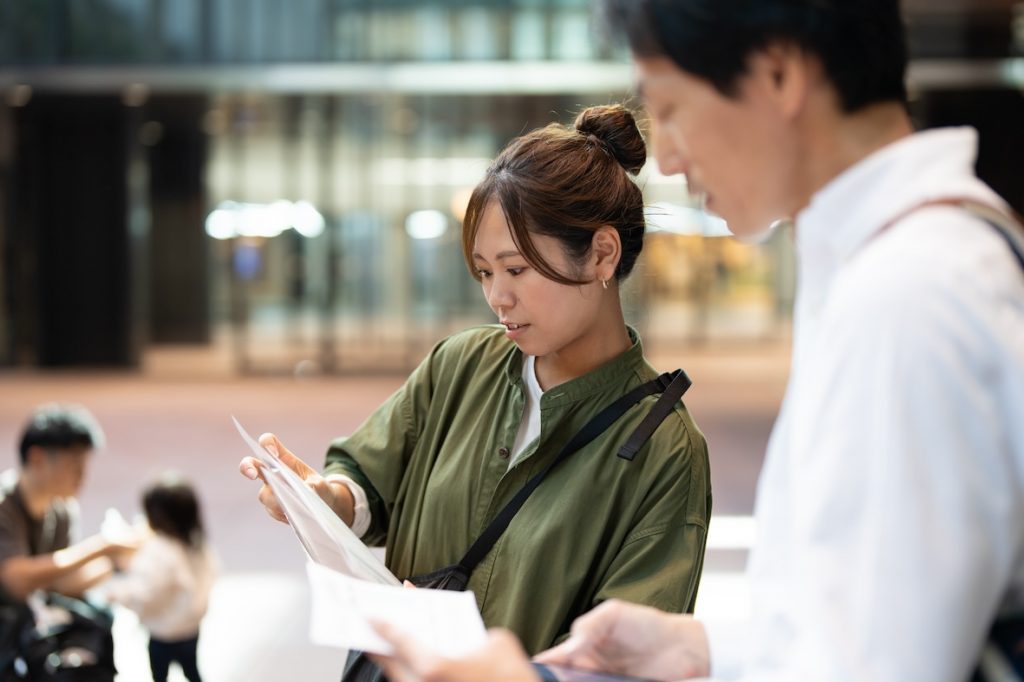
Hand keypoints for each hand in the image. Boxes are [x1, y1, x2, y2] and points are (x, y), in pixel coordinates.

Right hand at [238, 433, 354, 525]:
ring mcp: (270, 489)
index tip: (273, 454)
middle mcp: (272, 472)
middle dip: (247, 468)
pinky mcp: (272, 506)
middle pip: (251, 465)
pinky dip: (282, 513)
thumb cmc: (320, 488)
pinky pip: (272, 510)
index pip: (268, 443)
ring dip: (276, 501)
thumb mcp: (321, 484)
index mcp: (284, 459)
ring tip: (292, 507)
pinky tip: (293, 515)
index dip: (266, 444)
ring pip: (264, 494)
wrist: (323, 504)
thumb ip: (313, 486)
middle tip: (252, 475)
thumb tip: (304, 492)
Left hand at [369, 624, 539, 681]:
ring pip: (400, 680)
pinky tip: (416, 666)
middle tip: (371, 630)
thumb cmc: (511, 677)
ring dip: (394, 664)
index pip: (399, 640)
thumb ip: (473, 631)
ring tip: (390, 649)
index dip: (382, 624)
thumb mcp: (497, 641)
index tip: (369, 615)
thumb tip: (461, 633)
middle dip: (379, 645)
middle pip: (389, 664)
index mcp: (435, 667)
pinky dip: (410, 676)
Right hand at [534, 600, 709, 679]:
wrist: (684, 648)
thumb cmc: (648, 626)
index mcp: (581, 650)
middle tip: (547, 680)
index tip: (530, 671)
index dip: (539, 667)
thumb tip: (570, 648)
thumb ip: (589, 625)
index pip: (552, 661)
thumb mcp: (615, 614)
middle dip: (552, 681)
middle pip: (561, 681)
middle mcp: (587, 673)